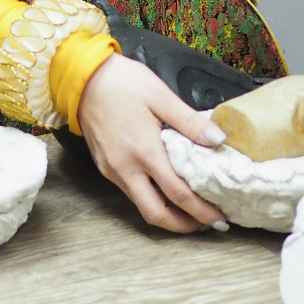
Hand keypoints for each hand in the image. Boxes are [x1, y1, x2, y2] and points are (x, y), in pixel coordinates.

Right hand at [75, 55, 227, 233]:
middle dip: (184, 226)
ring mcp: (112, 171)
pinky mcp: (104, 167)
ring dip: (168, 214)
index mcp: (144, 151)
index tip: (221, 219)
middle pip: (156, 214)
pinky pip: (131, 192)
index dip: (202, 211)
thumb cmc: (123, 82)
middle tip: (208, 224)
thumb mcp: (161, 95)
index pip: (178, 194)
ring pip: (142, 206)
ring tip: (192, 209)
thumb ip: (190, 121)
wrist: (82, 77)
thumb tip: (219, 140)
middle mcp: (126, 169)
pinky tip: (166, 188)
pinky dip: (152, 198)